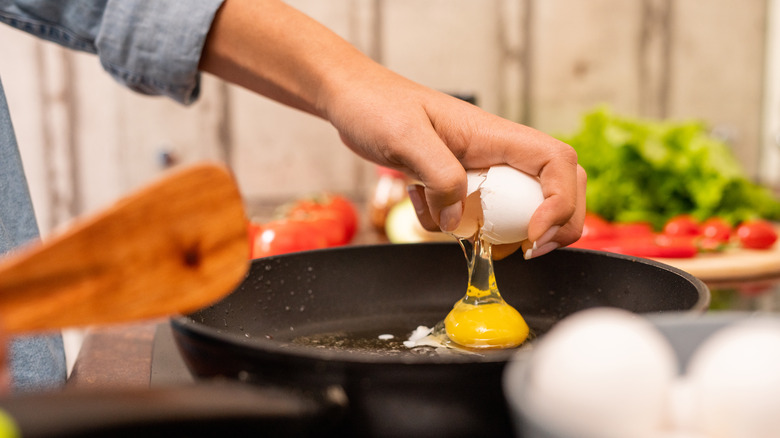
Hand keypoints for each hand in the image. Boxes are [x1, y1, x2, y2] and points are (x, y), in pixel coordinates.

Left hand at [321, 68, 585, 258]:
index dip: (561, 202)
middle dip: (556, 223)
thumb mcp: (406, 139)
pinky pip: (473, 214)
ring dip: (499, 231)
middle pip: (556, 186)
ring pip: (518, 207)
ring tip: (463, 232)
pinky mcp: (458, 183)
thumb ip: (439, 177)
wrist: (352, 101)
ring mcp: (480, 168)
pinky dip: (454, 225)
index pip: (557, 163)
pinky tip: (422, 205)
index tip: (535, 234)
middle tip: (531, 249)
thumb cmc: (377, 106)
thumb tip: (459, 221)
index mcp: (495, 135)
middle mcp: (496, 152)